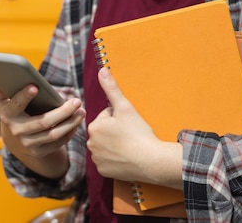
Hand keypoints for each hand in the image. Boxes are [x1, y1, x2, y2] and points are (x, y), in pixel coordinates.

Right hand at [0, 80, 85, 177]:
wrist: (14, 140)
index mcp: (8, 115)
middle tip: (76, 101)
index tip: (35, 87)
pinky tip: (77, 122)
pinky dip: (70, 132)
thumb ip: (1, 89)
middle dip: (62, 112)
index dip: (24, 96)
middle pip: (43, 122)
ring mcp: (28, 144)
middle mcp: (17, 131)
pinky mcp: (39, 151)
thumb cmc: (14, 113)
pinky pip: (58, 143)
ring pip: (54, 134)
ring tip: (82, 111)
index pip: (16, 105)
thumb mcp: (5, 102)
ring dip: (70, 123)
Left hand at [87, 68, 181, 187]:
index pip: (107, 116)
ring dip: (115, 145)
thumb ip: (112, 88)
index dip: (120, 118)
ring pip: (106, 146)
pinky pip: (108, 161)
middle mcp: (90, 143)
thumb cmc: (138, 133)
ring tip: (129, 147)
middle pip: (105, 132)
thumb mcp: (125, 107)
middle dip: (115, 131)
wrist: (151, 161)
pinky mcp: (103, 171)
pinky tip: (127, 158)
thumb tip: (102, 69)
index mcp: (94, 126)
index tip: (129, 125)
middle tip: (130, 136)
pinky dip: (116, 160)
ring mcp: (96, 158)